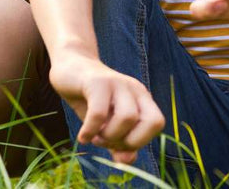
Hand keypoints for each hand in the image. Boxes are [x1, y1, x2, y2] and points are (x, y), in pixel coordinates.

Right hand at [48, 52, 164, 163]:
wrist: (70, 68)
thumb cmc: (91, 100)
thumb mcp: (106, 125)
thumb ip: (118, 144)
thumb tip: (128, 161)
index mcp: (142, 99)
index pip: (158, 124)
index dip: (140, 141)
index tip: (117, 145)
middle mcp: (135, 89)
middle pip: (152, 122)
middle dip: (129, 142)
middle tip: (106, 141)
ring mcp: (118, 83)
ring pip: (128, 118)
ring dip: (109, 136)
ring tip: (94, 137)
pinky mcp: (97, 82)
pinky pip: (99, 113)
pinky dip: (90, 131)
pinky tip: (83, 137)